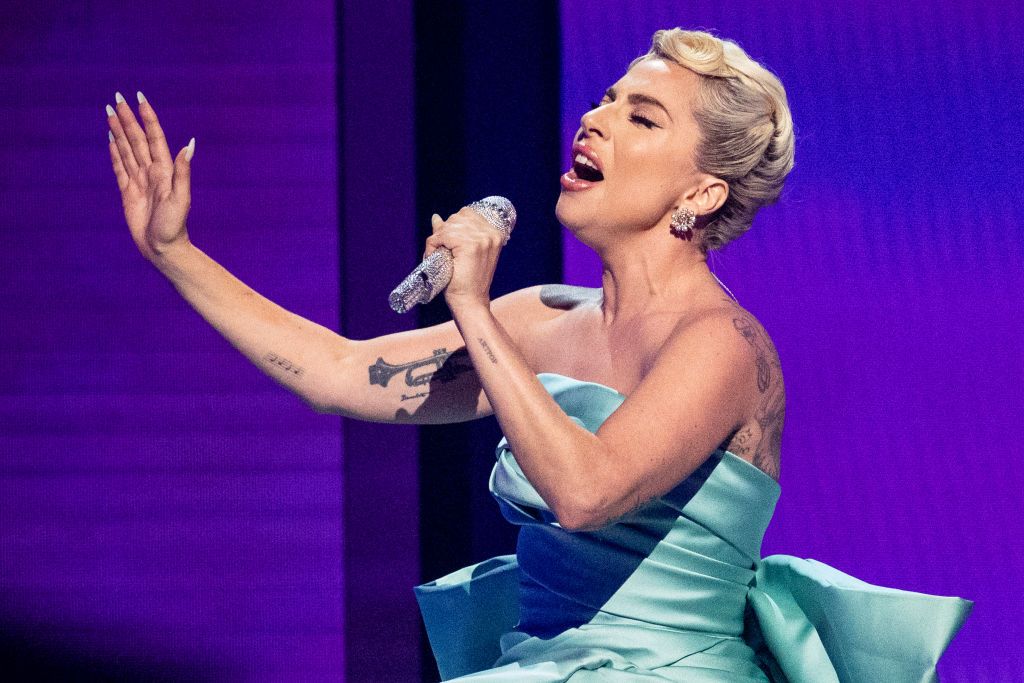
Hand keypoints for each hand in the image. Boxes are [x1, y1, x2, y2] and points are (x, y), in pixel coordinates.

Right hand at [106, 91, 194, 261]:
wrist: (163, 248)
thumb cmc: (175, 226)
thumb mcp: (181, 198)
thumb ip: (183, 172)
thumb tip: (189, 145)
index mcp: (164, 170)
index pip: (154, 137)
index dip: (147, 117)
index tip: (139, 98)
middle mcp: (151, 172)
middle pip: (137, 139)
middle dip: (128, 119)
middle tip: (117, 97)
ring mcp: (139, 181)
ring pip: (127, 149)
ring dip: (119, 130)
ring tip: (110, 111)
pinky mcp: (128, 192)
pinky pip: (119, 167)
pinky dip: (115, 151)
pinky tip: (111, 138)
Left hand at [424, 206, 506, 310]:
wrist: (470, 301)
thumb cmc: (465, 281)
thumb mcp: (459, 252)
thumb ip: (450, 233)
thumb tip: (436, 217)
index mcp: (495, 233)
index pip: (467, 213)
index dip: (452, 226)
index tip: (448, 244)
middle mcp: (491, 234)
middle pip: (458, 217)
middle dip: (444, 231)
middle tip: (440, 251)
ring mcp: (483, 239)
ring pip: (450, 226)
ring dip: (438, 239)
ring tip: (438, 255)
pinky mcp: (471, 246)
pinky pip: (444, 235)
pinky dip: (434, 244)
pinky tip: (435, 257)